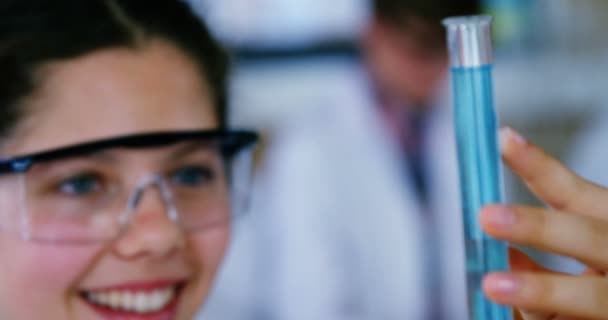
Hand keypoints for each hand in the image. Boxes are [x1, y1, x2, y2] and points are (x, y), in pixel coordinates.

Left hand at [479, 128, 607, 319]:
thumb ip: (543, 254)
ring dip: (541, 288)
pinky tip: (511, 314)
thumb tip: (507, 252)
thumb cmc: (595, 286)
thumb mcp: (578, 262)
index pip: (575, 192)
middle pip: (588, 237)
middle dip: (538, 226)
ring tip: (492, 284)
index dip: (539, 167)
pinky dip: (545, 318)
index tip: (502, 140)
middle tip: (487, 215)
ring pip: (591, 296)